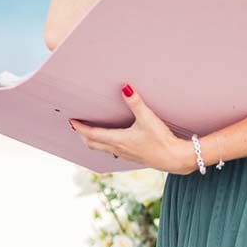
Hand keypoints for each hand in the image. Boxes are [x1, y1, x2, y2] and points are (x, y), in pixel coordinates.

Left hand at [69, 84, 194, 174]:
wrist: (174, 159)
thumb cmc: (161, 141)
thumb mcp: (148, 119)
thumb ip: (136, 103)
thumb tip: (125, 88)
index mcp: (118, 140)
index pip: (92, 134)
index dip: (80, 127)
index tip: (72, 120)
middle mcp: (118, 149)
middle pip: (92, 144)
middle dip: (82, 135)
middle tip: (76, 125)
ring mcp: (125, 154)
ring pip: (101, 149)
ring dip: (92, 140)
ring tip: (89, 132)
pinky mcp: (133, 157)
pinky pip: (112, 151)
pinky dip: (104, 145)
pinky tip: (111, 140)